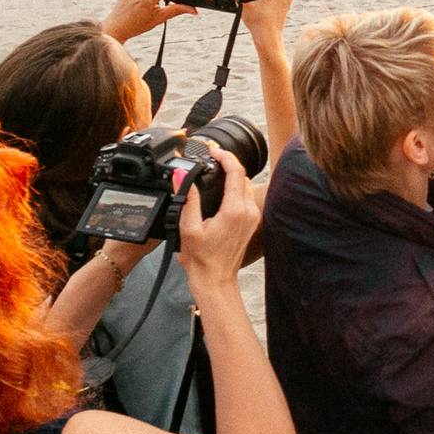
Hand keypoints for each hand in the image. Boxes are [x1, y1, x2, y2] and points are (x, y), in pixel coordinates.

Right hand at [175, 150, 262, 287]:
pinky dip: (236, 188)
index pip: (236, 171)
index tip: (213, 151)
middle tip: (211, 158)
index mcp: (235, 210)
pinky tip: (222, 190)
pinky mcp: (251, 224)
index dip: (225, 156)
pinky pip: (246, 198)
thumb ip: (187, 199)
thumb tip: (181, 176)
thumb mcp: (188, 227)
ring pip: (246, 186)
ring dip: (233, 175)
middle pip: (243, 176)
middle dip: (228, 164)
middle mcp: (248, 212)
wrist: (215, 281)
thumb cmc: (202, 260)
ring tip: (215, 170)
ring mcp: (252, 218)